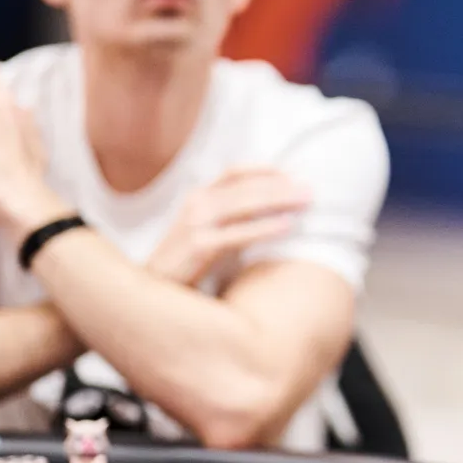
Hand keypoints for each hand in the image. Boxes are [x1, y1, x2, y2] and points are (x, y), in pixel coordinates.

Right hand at [146, 167, 310, 286]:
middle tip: (311, 189)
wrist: (151, 293)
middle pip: (245, 186)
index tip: (293, 173)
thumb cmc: (186, 264)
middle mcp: (196, 204)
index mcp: (199, 197)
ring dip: (278, 200)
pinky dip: (265, 228)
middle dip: (281, 185)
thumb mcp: (210, 234)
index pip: (235, 172)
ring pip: (243, 203)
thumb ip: (234, 221)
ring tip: (305, 202)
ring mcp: (195, 224)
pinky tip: (288, 226)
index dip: (265, 169)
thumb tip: (276, 213)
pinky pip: (238, 234)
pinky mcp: (197, 247)